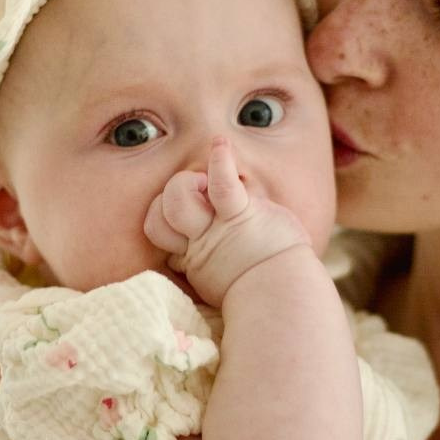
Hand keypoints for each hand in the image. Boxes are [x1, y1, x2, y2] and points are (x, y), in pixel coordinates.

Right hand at [143, 136, 309, 306]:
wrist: (285, 294)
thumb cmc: (258, 286)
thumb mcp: (216, 281)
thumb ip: (200, 261)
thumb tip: (185, 255)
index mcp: (192, 253)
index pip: (155, 227)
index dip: (163, 223)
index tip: (188, 233)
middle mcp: (199, 238)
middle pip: (157, 212)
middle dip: (168, 201)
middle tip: (199, 206)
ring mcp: (218, 224)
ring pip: (177, 196)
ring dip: (185, 185)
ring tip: (205, 185)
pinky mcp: (243, 212)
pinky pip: (223, 185)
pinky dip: (220, 162)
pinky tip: (219, 145)